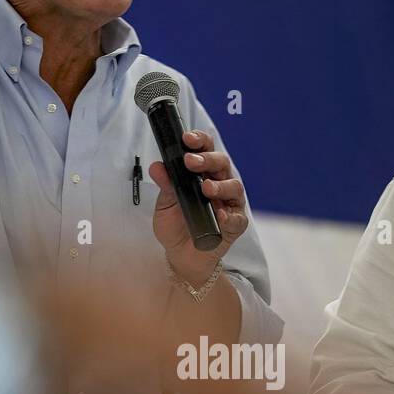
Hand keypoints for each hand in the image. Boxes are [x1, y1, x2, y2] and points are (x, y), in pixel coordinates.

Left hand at [147, 129, 249, 283]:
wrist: (180, 255)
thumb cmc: (175, 225)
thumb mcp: (164, 204)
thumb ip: (165, 185)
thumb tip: (157, 167)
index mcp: (202, 174)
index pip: (205, 150)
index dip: (199, 141)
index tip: (187, 139)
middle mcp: (219, 183)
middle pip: (221, 163)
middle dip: (207, 159)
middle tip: (192, 162)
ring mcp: (229, 203)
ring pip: (234, 186)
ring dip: (221, 185)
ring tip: (207, 189)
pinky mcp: (235, 225)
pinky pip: (237, 218)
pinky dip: (229, 216)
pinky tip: (219, 215)